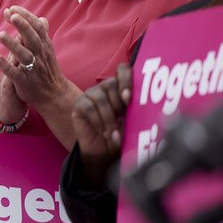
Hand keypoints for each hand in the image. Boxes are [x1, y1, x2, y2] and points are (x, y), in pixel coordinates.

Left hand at [0, 5, 69, 109]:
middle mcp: (39, 55)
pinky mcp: (25, 82)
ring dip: (13, 45)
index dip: (26, 17)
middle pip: (32, 38)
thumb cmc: (47, 69)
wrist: (53, 94)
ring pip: (24, 55)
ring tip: (1, 34)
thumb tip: (41, 17)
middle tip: (12, 15)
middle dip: (23, 26)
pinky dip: (6, 66)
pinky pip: (15, 73)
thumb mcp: (46, 50)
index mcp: (44, 46)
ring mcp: (33, 69)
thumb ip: (41, 34)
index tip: (13, 8)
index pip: (37, 28)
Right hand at [71, 63, 131, 185]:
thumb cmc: (121, 135)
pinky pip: (88, 107)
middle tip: (121, 118)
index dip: (126, 79)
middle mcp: (105, 88)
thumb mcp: (133, 124)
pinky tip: (103, 131)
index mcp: (121, 88)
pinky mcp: (79, 104)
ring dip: (108, 116)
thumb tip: (143, 111)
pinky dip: (98, 121)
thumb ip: (137, 114)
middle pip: (110, 83)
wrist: (103, 152)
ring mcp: (91, 95)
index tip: (128, 98)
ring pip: (99, 97)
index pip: (123, 70)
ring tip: (113, 130)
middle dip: (117, 102)